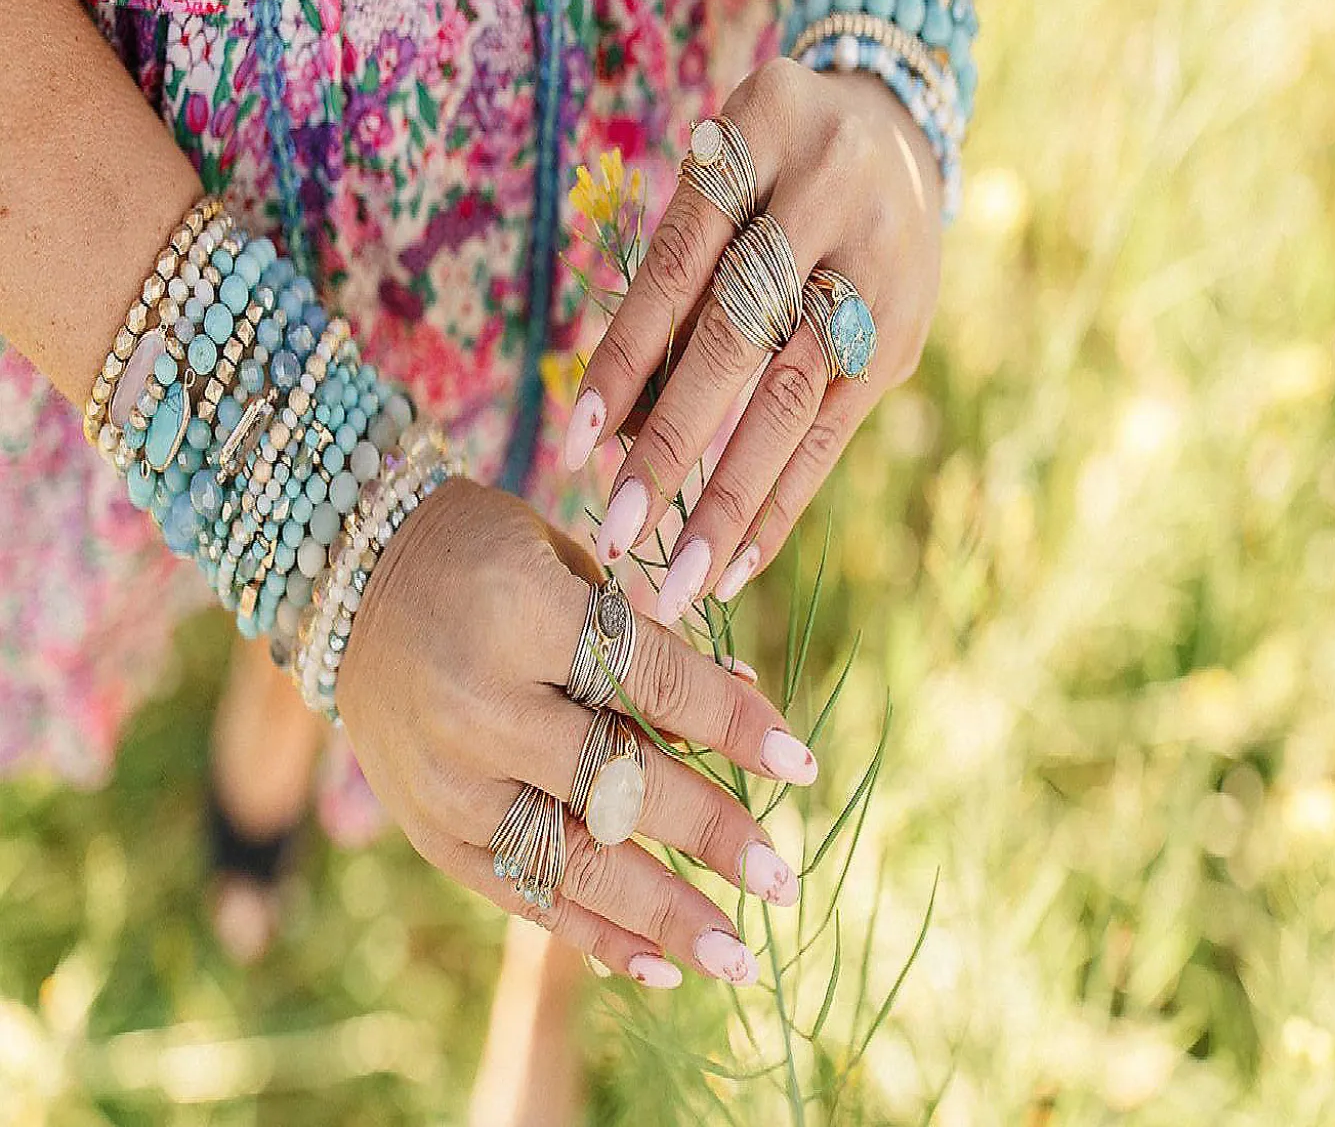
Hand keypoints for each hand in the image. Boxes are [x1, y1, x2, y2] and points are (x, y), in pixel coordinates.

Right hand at [336, 477, 816, 987]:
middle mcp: (479, 703)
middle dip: (708, 833)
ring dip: (660, 913)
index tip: (800, 763)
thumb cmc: (482, 553)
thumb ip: (649, 643)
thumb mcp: (569, 568)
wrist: (349, 578)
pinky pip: (518, 891)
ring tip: (737, 954)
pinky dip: (589, 931)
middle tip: (781, 878)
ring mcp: (447, 777)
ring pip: (570, 858)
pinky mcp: (428, 826)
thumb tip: (745, 712)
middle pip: (616, 782)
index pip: (651, 681)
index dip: (732, 725)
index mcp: (522, 613)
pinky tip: (657, 967)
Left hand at [564, 57, 942, 620]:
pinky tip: (741, 559)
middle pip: (741, 338)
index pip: (677, 267)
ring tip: (681, 580)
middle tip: (616, 536)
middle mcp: (831, 196)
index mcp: (759, 135)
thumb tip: (619, 427)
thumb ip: (677, 283)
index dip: (623, 359)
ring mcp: (881, 267)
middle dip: (674, 446)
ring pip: (795, 394)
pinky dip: (786, 496)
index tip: (574, 448)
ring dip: (733, 494)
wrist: (894, 128)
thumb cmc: (765, 169)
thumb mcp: (714, 181)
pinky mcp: (907, 330)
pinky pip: (838, 426)